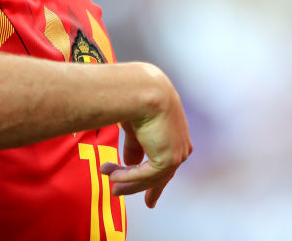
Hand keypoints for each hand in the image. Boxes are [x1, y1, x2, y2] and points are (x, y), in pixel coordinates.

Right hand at [100, 66, 191, 207]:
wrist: (144, 90)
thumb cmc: (138, 100)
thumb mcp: (136, 127)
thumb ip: (136, 146)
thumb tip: (130, 163)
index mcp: (176, 133)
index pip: (168, 160)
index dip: (158, 177)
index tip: (151, 195)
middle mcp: (181, 144)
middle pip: (165, 174)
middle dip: (153, 188)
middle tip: (142, 201)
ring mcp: (178, 153)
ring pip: (152, 177)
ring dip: (128, 181)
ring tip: (110, 184)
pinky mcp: (169, 159)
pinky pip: (145, 176)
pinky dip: (127, 177)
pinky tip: (111, 175)